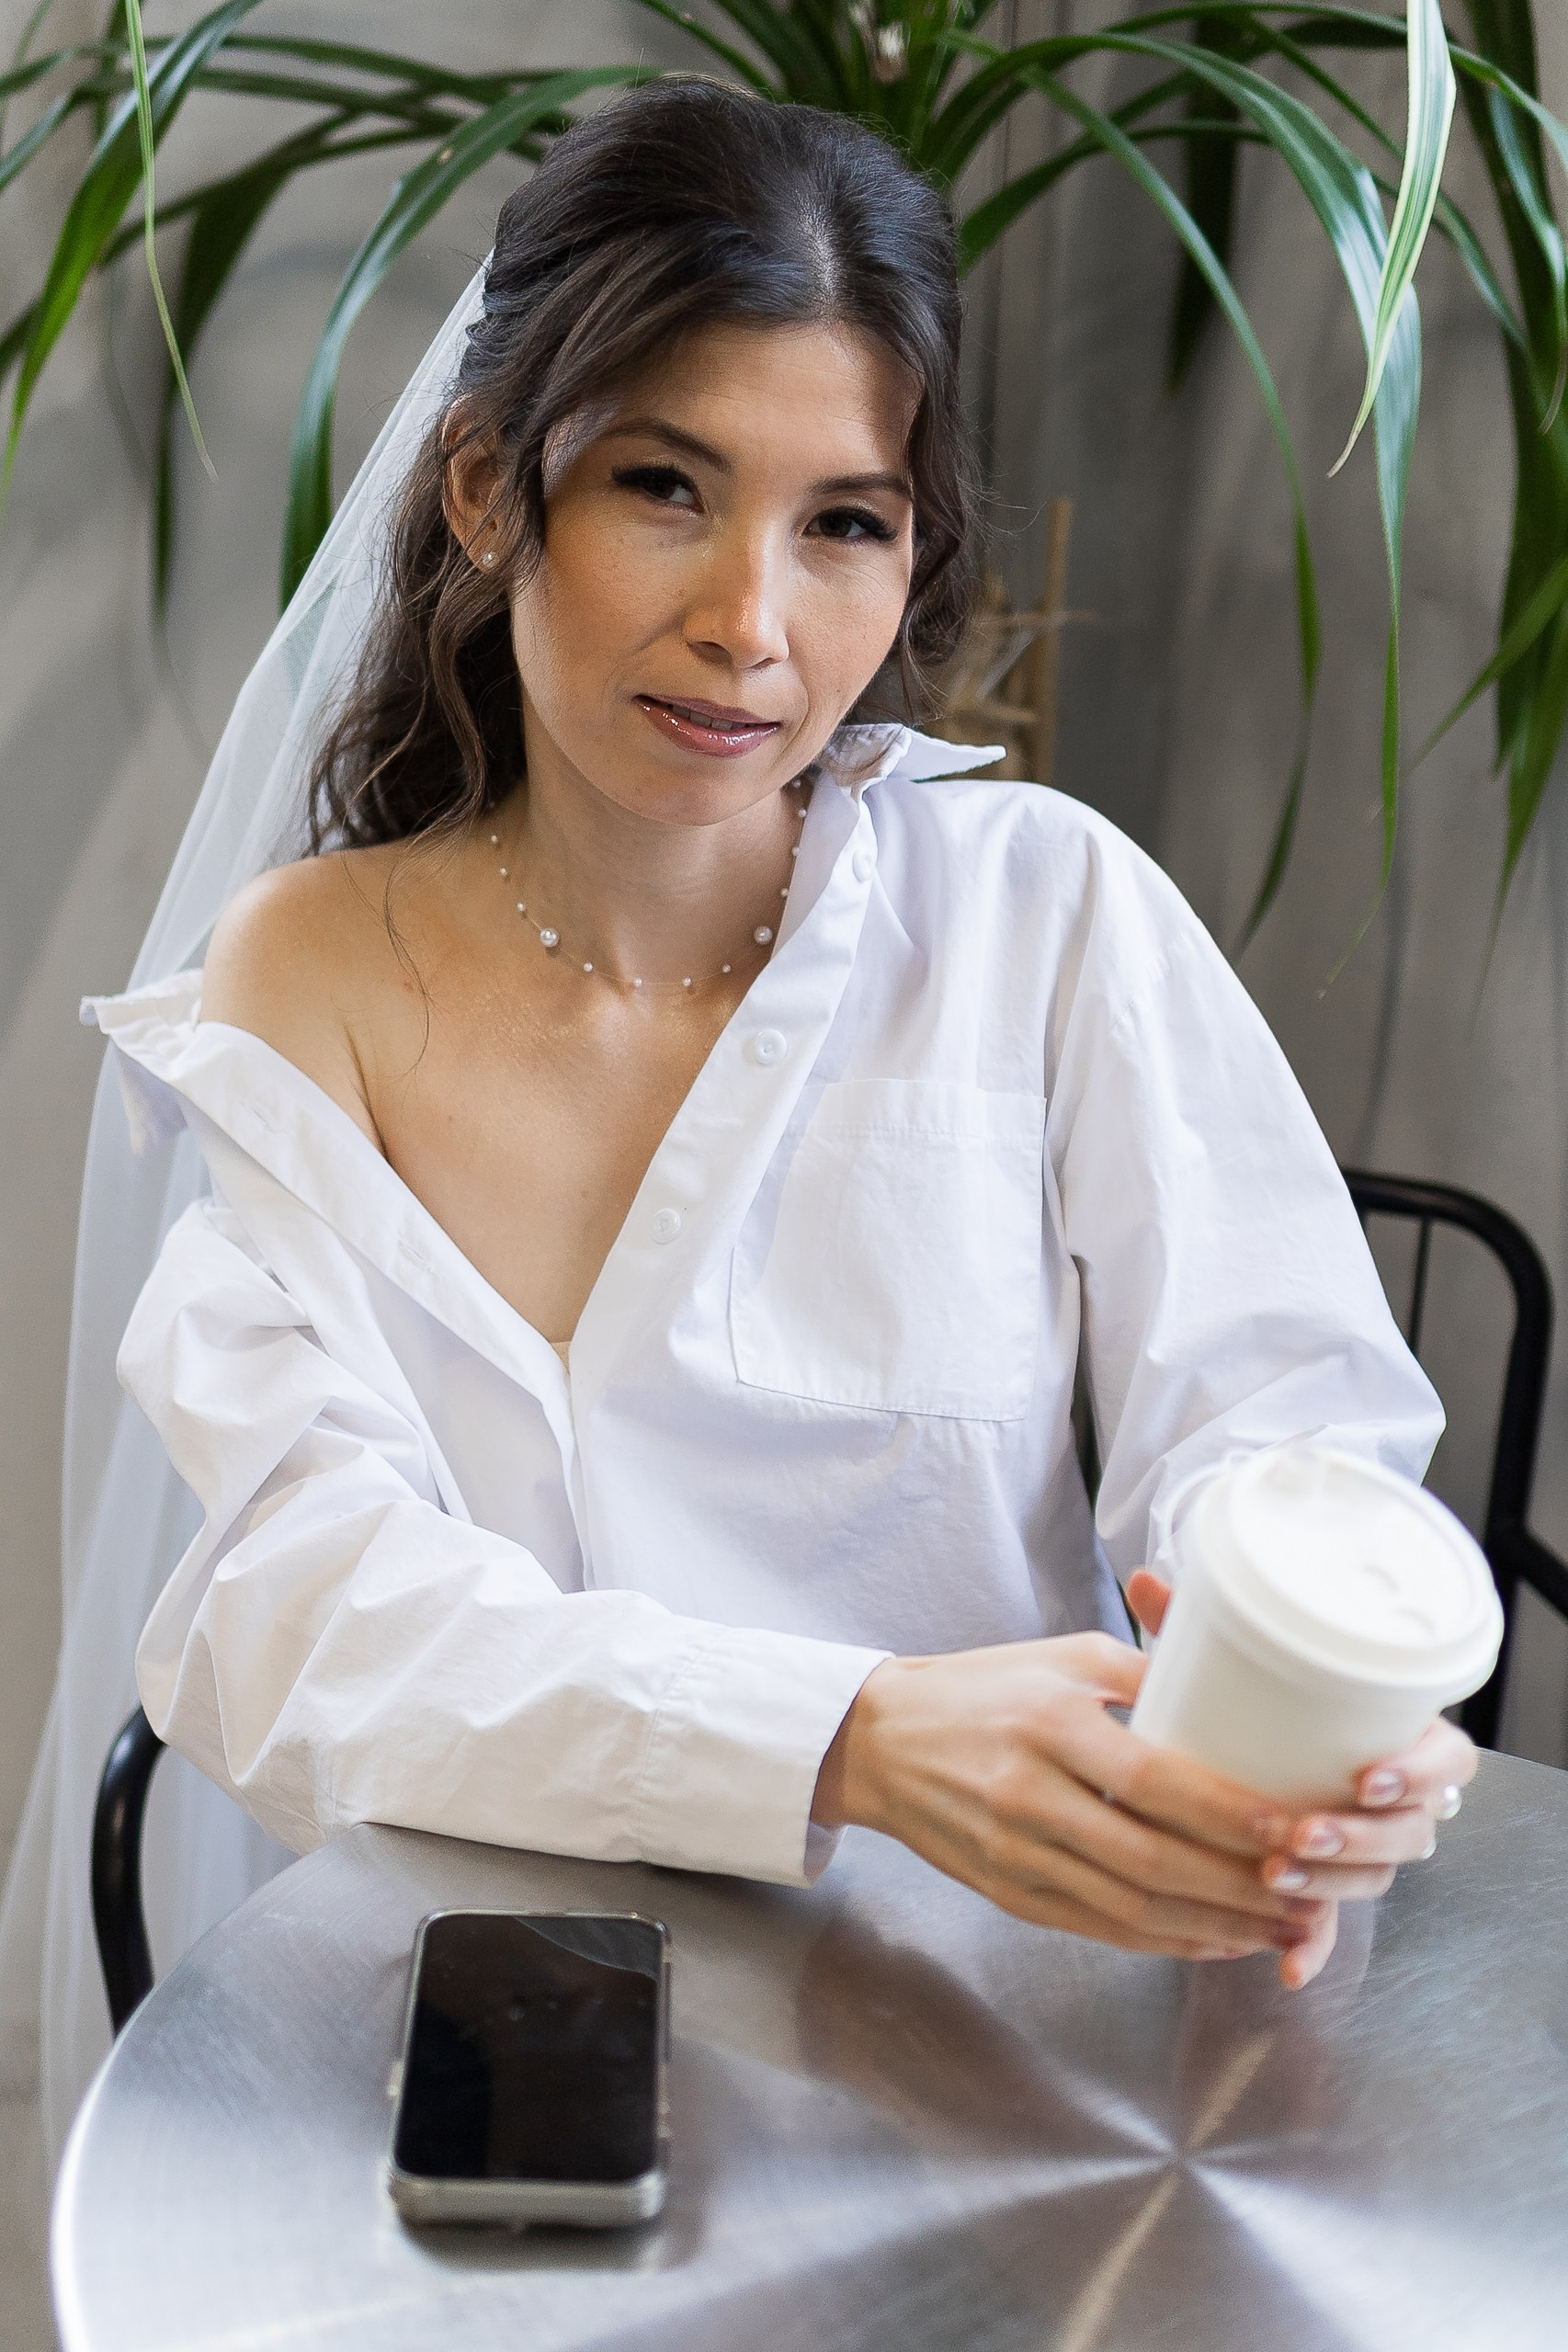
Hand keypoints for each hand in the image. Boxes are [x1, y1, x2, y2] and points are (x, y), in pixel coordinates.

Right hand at [811, 1634, 1330, 1966]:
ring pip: (1132, 1909)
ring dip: (1216, 1926)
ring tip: (1282, 1927)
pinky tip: (1216, 1939)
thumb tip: (1236, 1702)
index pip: (1155, 1781)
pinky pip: (1101, 1929)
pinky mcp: (1009, 1895)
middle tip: (1311, 1891)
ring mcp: (1016, 1854)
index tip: (1295, 1828)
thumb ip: (1145, 1675)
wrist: (879, 1740)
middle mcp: (1030, 1795)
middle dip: (1242, 1886)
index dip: (1230, 1814)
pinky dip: (1166, 1942)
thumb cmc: (981, 1688)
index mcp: (1048, 1723)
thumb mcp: (1062, 1657)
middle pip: (1153, 1860)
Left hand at [1125, 1569, 1479, 1987]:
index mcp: (1396, 1738)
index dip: (1419, 1772)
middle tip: (1305, 1828)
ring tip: (1277, 1873)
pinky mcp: (1327, 1890)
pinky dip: (1310, 1947)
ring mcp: (1363, 1850)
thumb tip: (1142, 1577)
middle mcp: (1392, 1800)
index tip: (1367, 1775)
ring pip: (1373, 1878)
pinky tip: (1286, 1966)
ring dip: (1330, 1882)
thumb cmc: (1256, 1705)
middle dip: (1360, 1836)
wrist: (1250, 1753)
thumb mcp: (1233, 1667)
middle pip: (1411, 1832)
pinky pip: (1330, 1929)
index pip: (1445, 1760)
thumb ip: (1198, 1628)